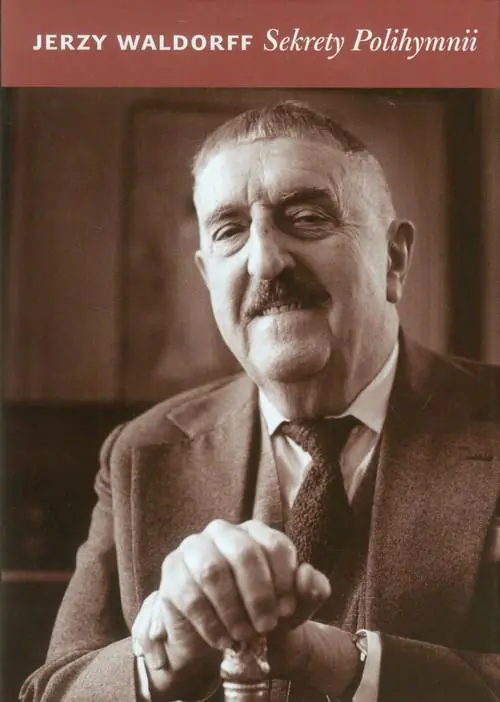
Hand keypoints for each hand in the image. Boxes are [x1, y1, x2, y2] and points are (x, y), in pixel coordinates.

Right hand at [132, 519, 332, 698]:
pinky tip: (222, 640)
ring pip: (213, 571)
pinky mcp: (171, 570)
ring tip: (243, 636)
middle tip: (265, 626)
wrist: (222, 641)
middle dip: (258, 595)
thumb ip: (312, 590)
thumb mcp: (293, 608)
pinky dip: (210, 623)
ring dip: (232, 610)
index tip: (287, 610)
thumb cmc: (260, 615)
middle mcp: (223, 532)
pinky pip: (189, 594)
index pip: (274, 544)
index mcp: (255, 532)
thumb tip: (307, 573)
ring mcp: (193, 547)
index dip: (284, 580)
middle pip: (244, 553)